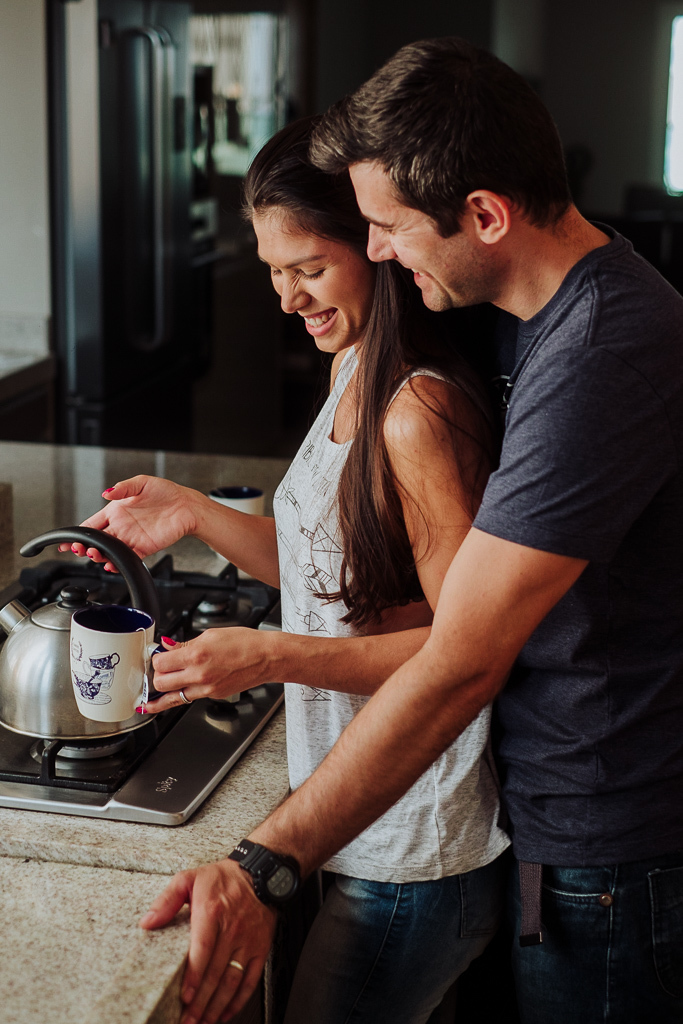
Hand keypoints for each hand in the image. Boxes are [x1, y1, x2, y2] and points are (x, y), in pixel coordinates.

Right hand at [57, 476, 203, 570]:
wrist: (187, 506)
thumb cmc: (166, 492)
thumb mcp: (142, 483)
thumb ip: (123, 488)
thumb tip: (106, 492)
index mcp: (116, 511)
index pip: (91, 524)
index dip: (77, 533)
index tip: (66, 541)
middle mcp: (121, 526)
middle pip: (97, 541)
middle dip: (85, 547)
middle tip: (79, 550)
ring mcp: (131, 538)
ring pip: (109, 551)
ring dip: (99, 556)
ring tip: (94, 555)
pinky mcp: (144, 548)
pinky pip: (127, 558)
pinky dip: (117, 564)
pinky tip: (110, 565)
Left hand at [139, 858, 276, 1023]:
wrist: (261, 872)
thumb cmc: (224, 878)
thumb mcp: (190, 878)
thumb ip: (167, 900)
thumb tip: (148, 921)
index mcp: (212, 912)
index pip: (202, 950)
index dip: (195, 977)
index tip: (185, 997)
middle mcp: (232, 929)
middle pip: (216, 973)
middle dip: (201, 1002)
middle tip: (188, 1020)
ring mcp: (248, 941)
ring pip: (233, 980)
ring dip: (218, 1006)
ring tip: (204, 1022)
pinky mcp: (261, 948)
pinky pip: (251, 979)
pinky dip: (239, 999)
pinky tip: (227, 1012)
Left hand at [140, 628, 275, 713]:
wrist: (266, 658)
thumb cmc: (245, 643)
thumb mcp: (211, 635)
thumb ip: (186, 644)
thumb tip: (168, 647)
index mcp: (196, 655)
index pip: (160, 663)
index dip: (155, 658)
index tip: (157, 654)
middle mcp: (199, 676)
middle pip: (160, 683)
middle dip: (156, 675)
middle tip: (159, 668)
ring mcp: (206, 689)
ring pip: (171, 698)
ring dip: (163, 691)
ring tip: (155, 691)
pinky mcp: (213, 696)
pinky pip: (189, 697)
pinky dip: (181, 692)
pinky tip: (180, 687)